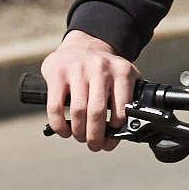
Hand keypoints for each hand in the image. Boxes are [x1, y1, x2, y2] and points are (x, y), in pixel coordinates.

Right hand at [41, 30, 138, 151]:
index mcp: (122, 72)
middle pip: (97, 112)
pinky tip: (64, 131)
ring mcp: (77, 69)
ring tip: (80, 137)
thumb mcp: (125, 76)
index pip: (121, 109)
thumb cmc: (105, 70)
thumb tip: (133, 128)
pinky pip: (56, 107)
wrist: (84, 44)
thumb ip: (132, 97)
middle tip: (94, 145)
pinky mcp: (57, 73)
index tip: (110, 141)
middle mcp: (100, 68)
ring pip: (77, 111)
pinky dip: (59, 125)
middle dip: (95, 136)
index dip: (115, 131)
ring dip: (78, 132)